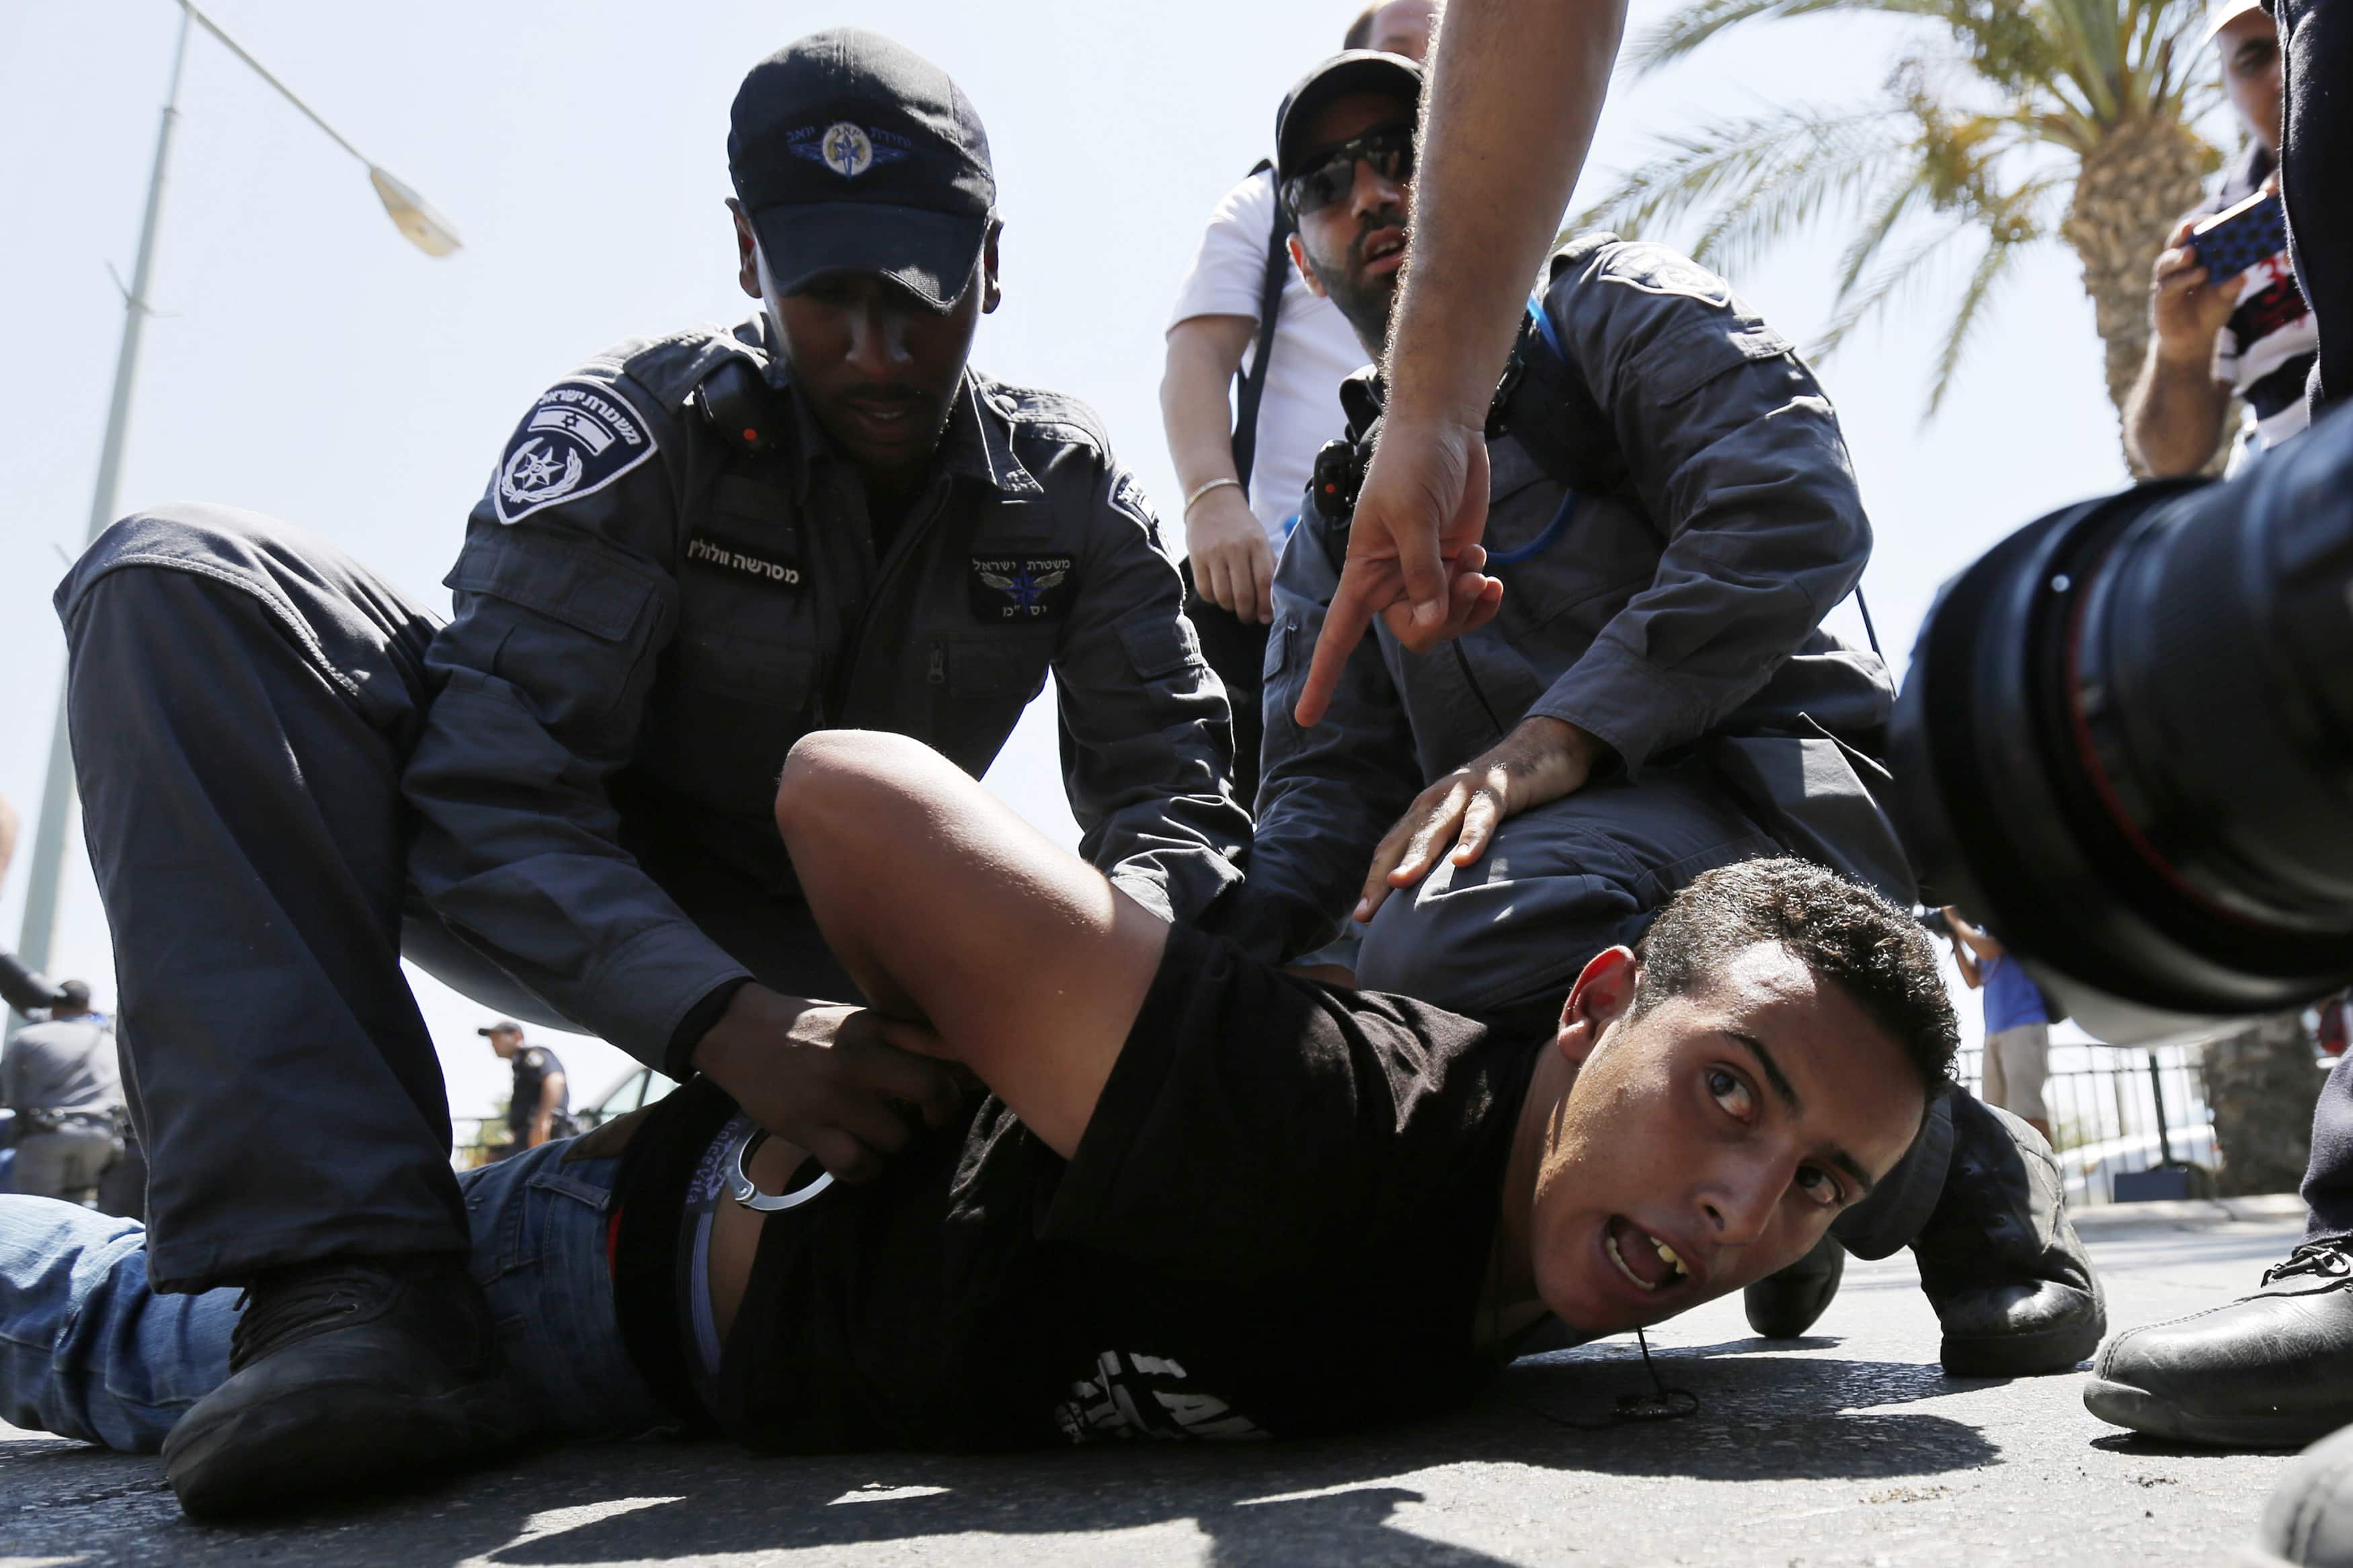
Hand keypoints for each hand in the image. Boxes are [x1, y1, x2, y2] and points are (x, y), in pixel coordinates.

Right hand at [692, 987, 964, 1182]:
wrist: (739, 1034)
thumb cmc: (812, 1030)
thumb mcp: (860, 1020)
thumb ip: (908, 1037)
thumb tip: (965, 1062)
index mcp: (874, 1027)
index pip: (940, 1045)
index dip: (966, 1072)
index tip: (965, 1088)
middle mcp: (858, 1059)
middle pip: (931, 1089)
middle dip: (941, 1112)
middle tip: (931, 1120)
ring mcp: (832, 1097)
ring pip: (897, 1138)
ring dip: (896, 1143)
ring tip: (880, 1133)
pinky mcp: (807, 1129)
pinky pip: (856, 1164)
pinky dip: (865, 1169)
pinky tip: (861, 1157)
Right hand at [1185, 486, 1276, 623]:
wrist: (1212, 502)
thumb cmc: (1241, 525)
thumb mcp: (1260, 538)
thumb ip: (1268, 565)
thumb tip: (1273, 600)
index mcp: (1256, 543)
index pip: (1264, 582)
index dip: (1266, 605)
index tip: (1266, 617)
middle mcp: (1235, 548)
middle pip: (1243, 594)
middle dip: (1248, 613)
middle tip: (1249, 617)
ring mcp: (1213, 553)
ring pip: (1223, 596)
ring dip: (1230, 608)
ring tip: (1235, 606)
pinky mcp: (1196, 558)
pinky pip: (1205, 590)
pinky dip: (1213, 599)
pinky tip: (1219, 595)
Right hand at [1296, 412, 1500, 726]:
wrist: (1446, 431)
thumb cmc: (1413, 464)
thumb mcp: (1412, 518)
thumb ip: (1421, 573)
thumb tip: (1430, 624)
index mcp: (1364, 574)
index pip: (1337, 636)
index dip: (1321, 678)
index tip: (1305, 718)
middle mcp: (1390, 581)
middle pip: (1414, 634)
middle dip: (1445, 619)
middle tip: (1466, 579)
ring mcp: (1425, 574)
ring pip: (1445, 623)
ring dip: (1467, 605)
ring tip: (1479, 570)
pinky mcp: (1453, 564)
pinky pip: (1466, 603)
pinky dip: (1481, 596)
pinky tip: (1488, 573)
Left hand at [1354, 717, 1605, 921]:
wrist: (1540, 747)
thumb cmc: (1500, 798)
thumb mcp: (1466, 824)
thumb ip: (1448, 852)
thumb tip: (1432, 899)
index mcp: (1425, 812)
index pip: (1391, 849)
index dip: (1374, 881)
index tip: (1361, 918)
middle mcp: (1436, 801)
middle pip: (1403, 841)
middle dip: (1380, 876)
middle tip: (1364, 913)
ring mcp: (1464, 792)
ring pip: (1435, 828)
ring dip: (1415, 856)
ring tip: (1398, 883)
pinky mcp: (1497, 790)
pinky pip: (1482, 817)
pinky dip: (1472, 838)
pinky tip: (1464, 860)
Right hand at [2150, 219, 2244, 363]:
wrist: (2193, 338)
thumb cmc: (2210, 310)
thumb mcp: (2227, 296)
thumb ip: (2232, 285)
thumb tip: (2242, 276)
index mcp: (2195, 256)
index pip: (2195, 233)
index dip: (2202, 223)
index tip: (2213, 216)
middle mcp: (2177, 264)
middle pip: (2176, 241)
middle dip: (2184, 232)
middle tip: (2193, 226)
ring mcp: (2167, 280)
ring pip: (2167, 262)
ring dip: (2179, 256)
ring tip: (2192, 254)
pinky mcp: (2161, 297)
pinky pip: (2169, 285)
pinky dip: (2183, 279)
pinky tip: (2198, 275)